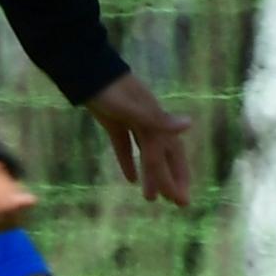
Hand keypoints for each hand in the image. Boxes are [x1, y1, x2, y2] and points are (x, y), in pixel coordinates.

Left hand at [83, 72, 200, 211]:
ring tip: (151, 199)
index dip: (175, 179)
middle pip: (164, 156)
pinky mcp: (115, 123)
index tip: (181, 202)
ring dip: (151, 175)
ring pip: (147, 154)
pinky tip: (130, 180)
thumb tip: (190, 124)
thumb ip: (159, 118)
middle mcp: (148, 122)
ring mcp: (132, 122)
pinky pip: (126, 146)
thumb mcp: (132, 105)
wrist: (85, 71)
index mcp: (155, 121)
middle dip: (171, 180)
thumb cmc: (109, 89)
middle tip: (178, 204)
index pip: (168, 157)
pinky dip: (129, 162)